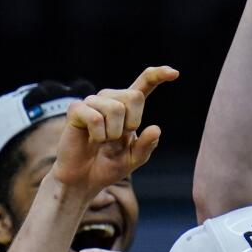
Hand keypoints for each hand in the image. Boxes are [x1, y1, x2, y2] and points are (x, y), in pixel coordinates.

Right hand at [53, 67, 175, 199]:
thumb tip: (156, 129)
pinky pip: (95, 117)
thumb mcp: (134, 158)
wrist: (83, 179)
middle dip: (132, 122)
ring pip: (115, 108)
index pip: (144, 85)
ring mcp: (92, 102)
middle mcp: (110, 99)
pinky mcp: (76, 109)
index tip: (175, 73)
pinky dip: (98, 134)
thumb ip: (147, 146)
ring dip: (112, 133)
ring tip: (102, 140)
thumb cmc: (108, 165)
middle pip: (134, 96)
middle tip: (117, 138)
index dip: (158, 76)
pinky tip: (91, 139)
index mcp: (127, 108)